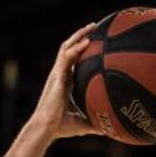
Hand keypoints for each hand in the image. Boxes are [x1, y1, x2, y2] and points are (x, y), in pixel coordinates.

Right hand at [30, 23, 101, 139]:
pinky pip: (67, 57)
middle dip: (81, 36)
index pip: (73, 61)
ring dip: (79, 35)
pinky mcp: (56, 76)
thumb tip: (108, 130)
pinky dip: (76, 48)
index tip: (94, 43)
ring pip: (67, 48)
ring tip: (92, 26)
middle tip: (95, 27)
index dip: (82, 51)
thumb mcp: (82, 123)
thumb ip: (94, 123)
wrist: (46, 128)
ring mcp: (58, 74)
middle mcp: (61, 75)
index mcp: (65, 83)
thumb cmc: (60, 127)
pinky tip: (87, 41)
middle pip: (70, 49)